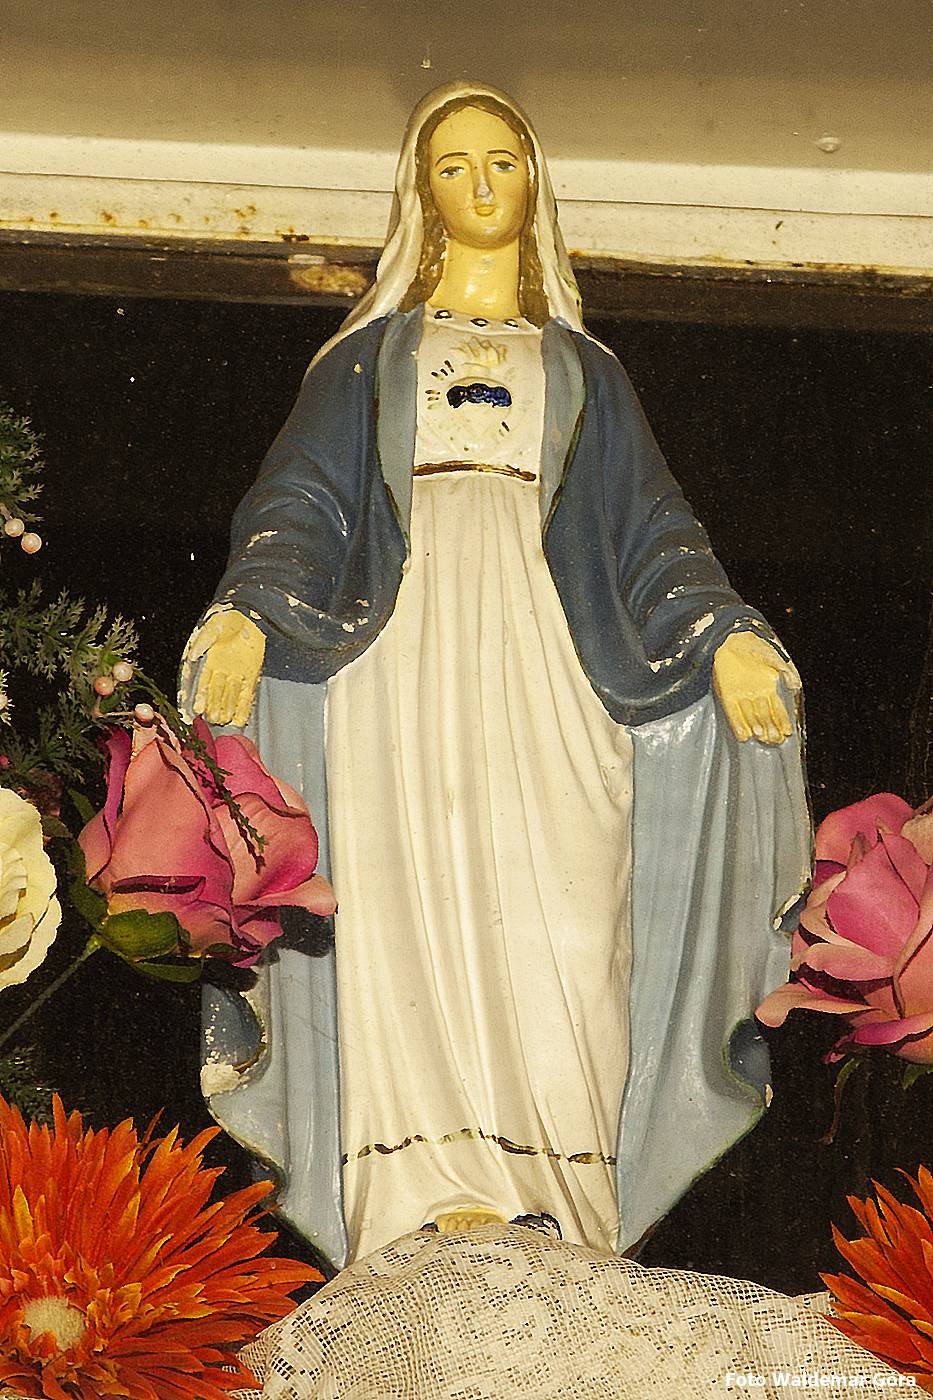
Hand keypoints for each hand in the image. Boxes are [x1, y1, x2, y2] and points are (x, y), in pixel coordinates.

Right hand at [186, 610, 264, 727]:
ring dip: (227, 709)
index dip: (200, 697)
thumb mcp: (212, 629)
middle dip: (214, 707)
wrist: (248, 618)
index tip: (196, 709)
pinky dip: (243, 707)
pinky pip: (246, 694)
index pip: (203, 684)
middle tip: (212, 719)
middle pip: (216, 694)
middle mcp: (222, 672)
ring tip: (224, 721)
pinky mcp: (251, 675)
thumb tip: (192, 655)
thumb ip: (203, 642)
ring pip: (230, 697)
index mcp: (210, 662)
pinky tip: (240, 719)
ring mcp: (237, 675)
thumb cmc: (227, 622)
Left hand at [712, 631, 799, 744]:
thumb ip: (785, 671)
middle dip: (770, 728)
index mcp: (768, 688)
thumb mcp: (773, 658)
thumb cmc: (755, 646)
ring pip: (750, 716)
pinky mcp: (727, 694)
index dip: (782, 721)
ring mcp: (741, 696)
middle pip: (765, 716)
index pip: (778, 709)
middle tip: (775, 740)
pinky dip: (738, 723)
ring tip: (762, 737)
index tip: (787, 733)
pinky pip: (733, 712)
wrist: (733, 639)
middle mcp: (755, 695)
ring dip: (756, 727)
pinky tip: (743, 735)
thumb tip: (795, 685)